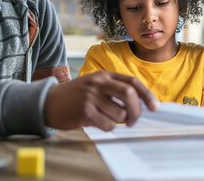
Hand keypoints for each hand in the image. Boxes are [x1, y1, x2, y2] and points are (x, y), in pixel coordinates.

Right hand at [43, 71, 158, 130]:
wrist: (48, 102)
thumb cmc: (76, 96)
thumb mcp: (95, 85)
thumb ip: (114, 90)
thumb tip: (140, 105)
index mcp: (104, 75)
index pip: (132, 82)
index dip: (147, 95)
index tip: (155, 107)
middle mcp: (99, 83)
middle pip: (129, 95)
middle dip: (136, 111)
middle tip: (133, 121)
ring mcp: (91, 96)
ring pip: (119, 114)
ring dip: (119, 122)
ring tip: (107, 119)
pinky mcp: (85, 111)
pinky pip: (108, 125)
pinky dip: (108, 128)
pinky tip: (98, 123)